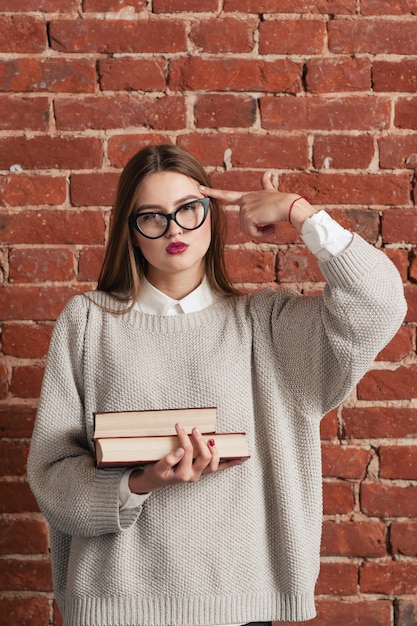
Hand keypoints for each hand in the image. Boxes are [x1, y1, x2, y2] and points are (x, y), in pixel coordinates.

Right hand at [128, 423, 241, 494]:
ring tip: (209, 438)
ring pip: (214, 463)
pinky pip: (217, 469)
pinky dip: (228, 463)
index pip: (187, 451)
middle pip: (204, 456)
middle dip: (200, 441)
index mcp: (183, 474)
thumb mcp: (157, 467)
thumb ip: (169, 459)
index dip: (183, 437)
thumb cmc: (156, 472)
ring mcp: (199, 474)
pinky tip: (239, 459)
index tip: (179, 426)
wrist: (155, 481)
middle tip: (193, 429)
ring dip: (214, 449)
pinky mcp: (202, 472)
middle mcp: (193, 476)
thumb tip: (182, 449)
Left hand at [200, 171, 314, 235]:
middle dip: (257, 229)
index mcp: (246, 196)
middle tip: (269, 223)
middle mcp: (244, 201)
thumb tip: (268, 173)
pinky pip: (252, 233)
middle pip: (243, 224)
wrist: (290, 205)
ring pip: (248, 230)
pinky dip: (262, 234)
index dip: (213, 192)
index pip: (226, 194)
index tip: (199, 188)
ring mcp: (245, 208)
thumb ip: (266, 184)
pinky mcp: (249, 216)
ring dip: (261, 232)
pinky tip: (271, 226)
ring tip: (271, 223)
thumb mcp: (271, 192)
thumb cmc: (282, 201)